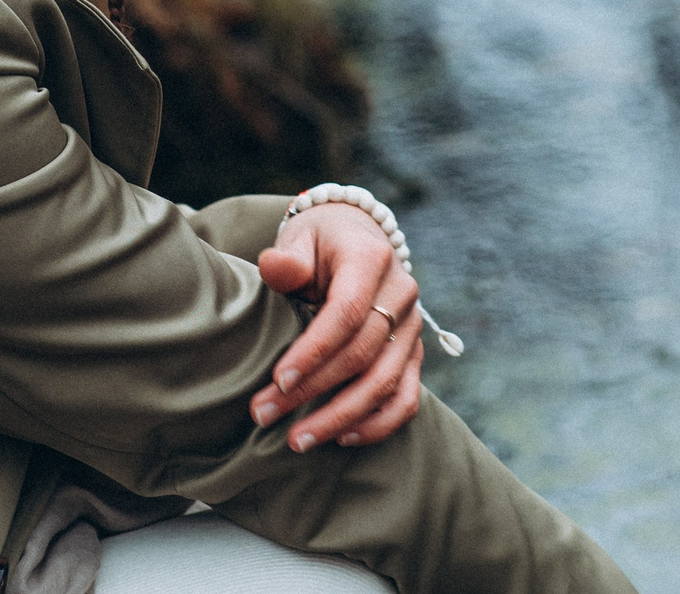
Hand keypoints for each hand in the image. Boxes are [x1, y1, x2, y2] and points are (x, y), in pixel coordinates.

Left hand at [250, 202, 423, 451]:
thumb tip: (275, 268)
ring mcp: (412, 326)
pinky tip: (343, 439)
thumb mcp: (299, 239)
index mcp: (371, 259)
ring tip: (298, 440)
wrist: (356, 239)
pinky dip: (379, 423)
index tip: (278, 380)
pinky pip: (407, 397)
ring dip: (341, 418)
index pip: (346, 313)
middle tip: (265, 414)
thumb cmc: (317, 243)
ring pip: (385, 382)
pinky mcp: (414, 353)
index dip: (313, 351)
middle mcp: (401, 293)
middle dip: (312, 390)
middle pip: (361, 353)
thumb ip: (287, 259)